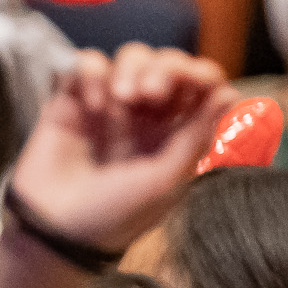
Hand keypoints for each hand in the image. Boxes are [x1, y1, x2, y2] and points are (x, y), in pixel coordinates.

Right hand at [9, 44, 232, 253]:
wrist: (55, 230)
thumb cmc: (114, 214)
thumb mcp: (165, 180)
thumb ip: (197, 136)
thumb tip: (231, 93)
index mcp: (176, 133)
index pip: (200, 85)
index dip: (201, 74)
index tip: (195, 80)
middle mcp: (146, 114)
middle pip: (166, 62)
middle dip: (164, 69)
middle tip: (150, 93)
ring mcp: (108, 105)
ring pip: (129, 56)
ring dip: (129, 67)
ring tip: (119, 99)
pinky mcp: (71, 100)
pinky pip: (85, 63)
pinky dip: (91, 73)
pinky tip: (91, 104)